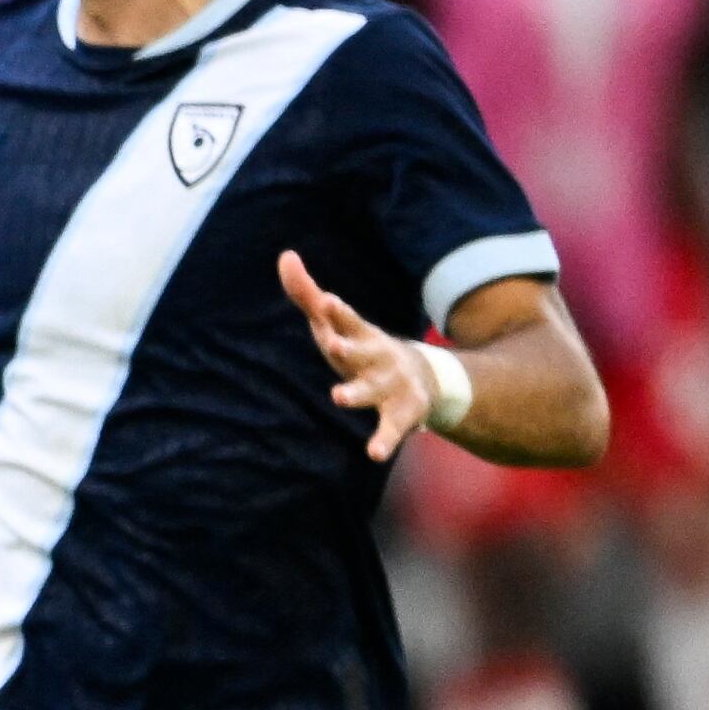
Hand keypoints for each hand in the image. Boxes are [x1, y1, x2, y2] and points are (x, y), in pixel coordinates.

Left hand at [281, 249, 433, 461]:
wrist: (423, 376)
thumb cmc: (363, 347)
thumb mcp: (336, 323)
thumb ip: (307, 293)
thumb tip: (284, 256)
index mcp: (361, 336)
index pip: (348, 321)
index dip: (338, 312)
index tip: (327, 302)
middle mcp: (377, 358)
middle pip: (360, 353)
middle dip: (347, 349)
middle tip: (331, 345)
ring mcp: (391, 386)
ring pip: (373, 390)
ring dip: (357, 393)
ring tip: (337, 398)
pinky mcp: (400, 414)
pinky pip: (390, 430)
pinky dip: (383, 440)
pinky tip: (373, 453)